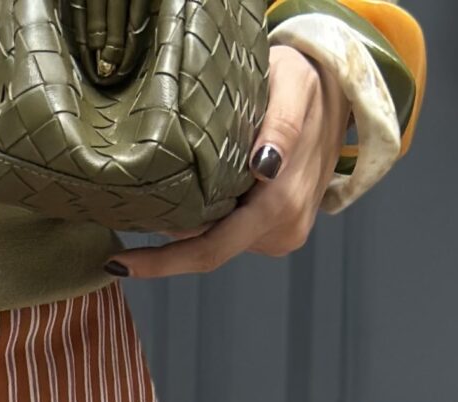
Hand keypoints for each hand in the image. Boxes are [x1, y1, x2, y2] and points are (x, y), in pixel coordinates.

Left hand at [113, 47, 347, 279]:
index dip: (163, 261)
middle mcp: (283, 229)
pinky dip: (210, 220)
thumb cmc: (306, 83)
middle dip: (165, 254)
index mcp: (281, 205)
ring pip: (220, 242)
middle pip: (209, 252)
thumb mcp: (292, 85)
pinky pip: (234, 234)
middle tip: (119, 250)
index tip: (119, 262)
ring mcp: (283, 234)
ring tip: (161, 202)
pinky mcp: (280, 232)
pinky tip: (195, 199)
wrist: (339, 95)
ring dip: (188, 229)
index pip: (212, 248)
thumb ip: (281, 125)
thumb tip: (264, 166)